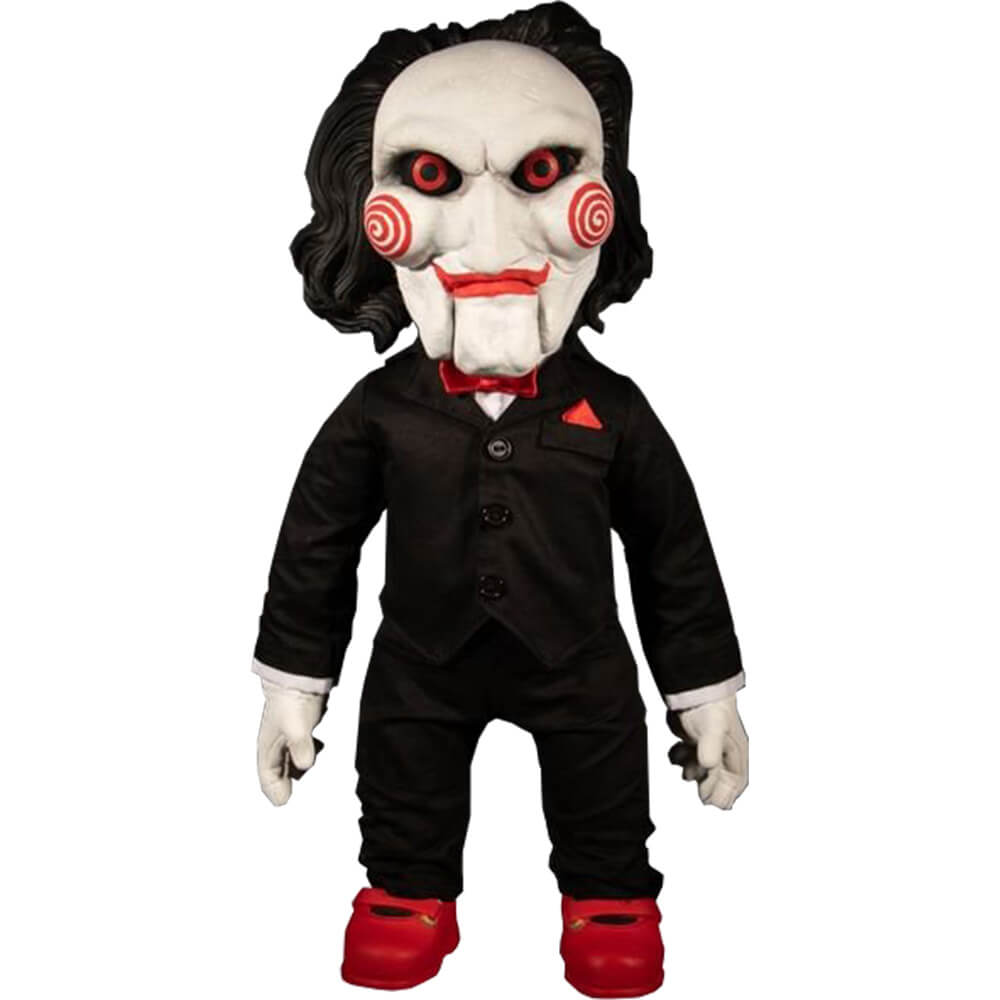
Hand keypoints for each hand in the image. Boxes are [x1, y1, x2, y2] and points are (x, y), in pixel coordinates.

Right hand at [256, 678, 326, 805]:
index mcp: (268, 748)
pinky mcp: (301, 729)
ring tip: (307, 769)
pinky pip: (302, 750)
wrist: (298, 674)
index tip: (285, 802)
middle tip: (296, 794)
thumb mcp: (295, 726)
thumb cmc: (290, 699)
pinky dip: (309, 755)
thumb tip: (305, 765)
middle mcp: (275, 745)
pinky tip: (318, 749)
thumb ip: (301, 748)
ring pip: (291, 763)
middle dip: (286, 784)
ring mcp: (288, 737)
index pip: (267, 779)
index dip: (275, 792)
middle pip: (279, 774)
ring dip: (298, 769)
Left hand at [667, 694, 747, 809]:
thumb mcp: (713, 730)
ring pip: (702, 771)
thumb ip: (710, 751)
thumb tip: (706, 767)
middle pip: (719, 781)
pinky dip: (680, 760)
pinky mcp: (693, 739)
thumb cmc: (710, 705)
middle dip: (708, 786)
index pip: (736, 783)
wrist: (693, 686)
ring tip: (686, 770)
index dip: (724, 795)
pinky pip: (687, 758)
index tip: (709, 798)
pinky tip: (676, 754)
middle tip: (697, 787)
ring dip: (693, 774)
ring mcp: (708, 746)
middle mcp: (724, 751)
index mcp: (736, 753)